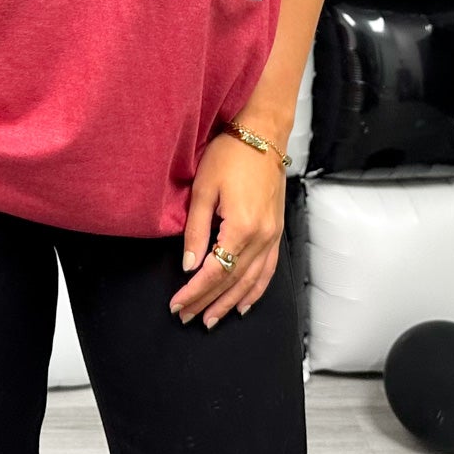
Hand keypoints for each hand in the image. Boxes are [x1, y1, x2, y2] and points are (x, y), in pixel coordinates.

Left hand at [169, 128, 286, 329]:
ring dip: (230, 303)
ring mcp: (273, 236)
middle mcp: (262, 237)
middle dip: (207, 302)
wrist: (263, 135)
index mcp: (242, 227)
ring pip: (251, 281)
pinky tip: (244, 303)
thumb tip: (189, 265)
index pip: (215, 271)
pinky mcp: (276, 232)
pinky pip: (268, 270)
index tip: (177, 304)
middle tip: (187, 317)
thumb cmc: (231, 155)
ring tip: (211, 319)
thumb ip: (196, 231)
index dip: (194, 292)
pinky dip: (256, 290)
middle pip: (232, 281)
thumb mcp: (204, 189)